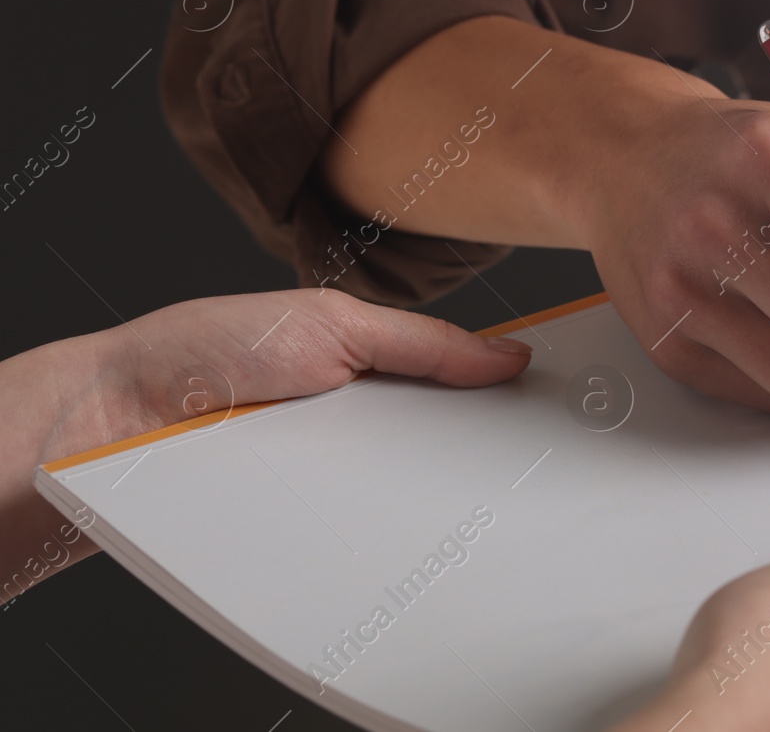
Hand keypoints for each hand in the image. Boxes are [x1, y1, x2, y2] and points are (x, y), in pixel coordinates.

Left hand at [0, 288, 530, 592]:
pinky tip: (419, 530)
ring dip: (443, 497)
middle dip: (490, 455)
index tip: (563, 404)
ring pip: (413, 497)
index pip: (462, 386)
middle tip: (543, 461)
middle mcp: (364, 427)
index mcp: (377, 367)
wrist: (119, 415)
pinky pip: (367, 533)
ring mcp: (340, 479)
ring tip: (490, 498)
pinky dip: (392, 533)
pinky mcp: (312, 524)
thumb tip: (510, 355)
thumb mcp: (332, 322)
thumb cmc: (211, 348)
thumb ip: (423, 342)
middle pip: (447, 449)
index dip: (509, 395)